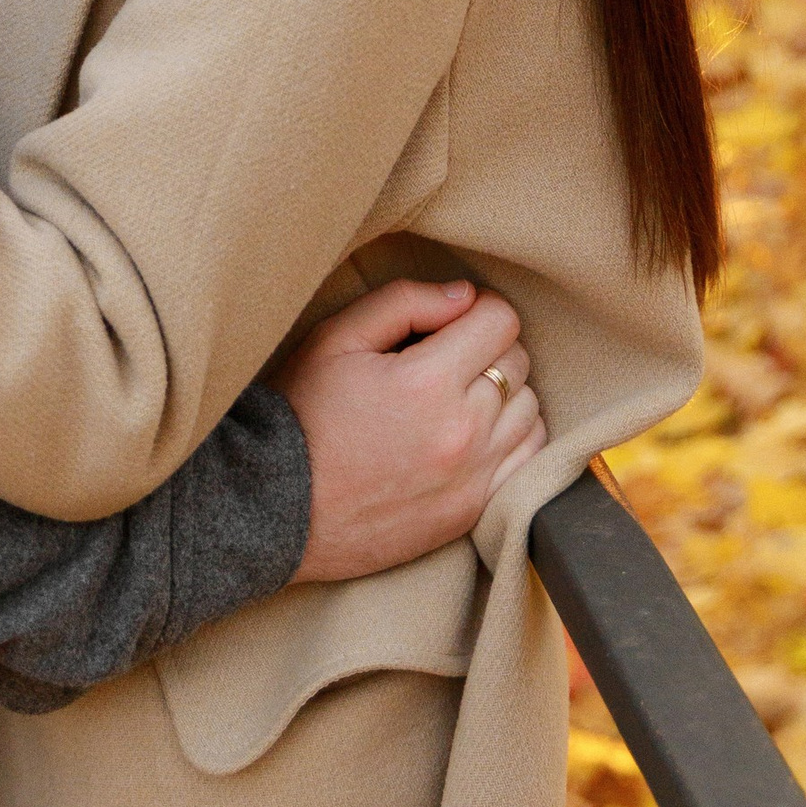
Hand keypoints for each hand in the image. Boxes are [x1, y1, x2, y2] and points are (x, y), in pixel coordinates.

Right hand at [277, 279, 547, 584]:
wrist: (275, 510)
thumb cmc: (299, 416)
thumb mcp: (334, 340)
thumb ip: (404, 303)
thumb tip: (464, 296)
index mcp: (427, 381)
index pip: (501, 321)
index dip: (478, 309)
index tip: (451, 320)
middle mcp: (462, 431)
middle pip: (519, 362)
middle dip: (488, 347)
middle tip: (446, 356)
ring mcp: (472, 477)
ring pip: (530, 409)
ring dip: (504, 392)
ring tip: (458, 394)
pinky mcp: (472, 511)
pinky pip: (527, 459)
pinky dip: (513, 437)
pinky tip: (474, 432)